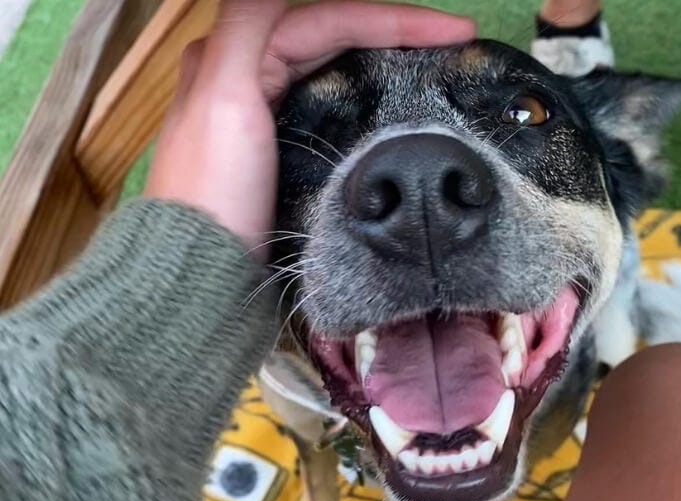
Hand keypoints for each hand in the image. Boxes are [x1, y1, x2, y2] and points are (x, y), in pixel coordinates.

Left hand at [144, 0, 475, 252]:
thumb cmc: (217, 190)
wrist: (199, 272)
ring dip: (379, 56)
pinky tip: (388, 100)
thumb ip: (248, 27)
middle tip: (452, 39)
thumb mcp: (224, 100)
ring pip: (328, 66)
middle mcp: (243, 75)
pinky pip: (325, 105)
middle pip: (329, 35)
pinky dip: (360, 94)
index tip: (457, 31)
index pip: (327, 19)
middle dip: (392, 30)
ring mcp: (259, 115)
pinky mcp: (275, 153)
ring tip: (433, 61)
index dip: (393, 19)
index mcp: (231, 55)